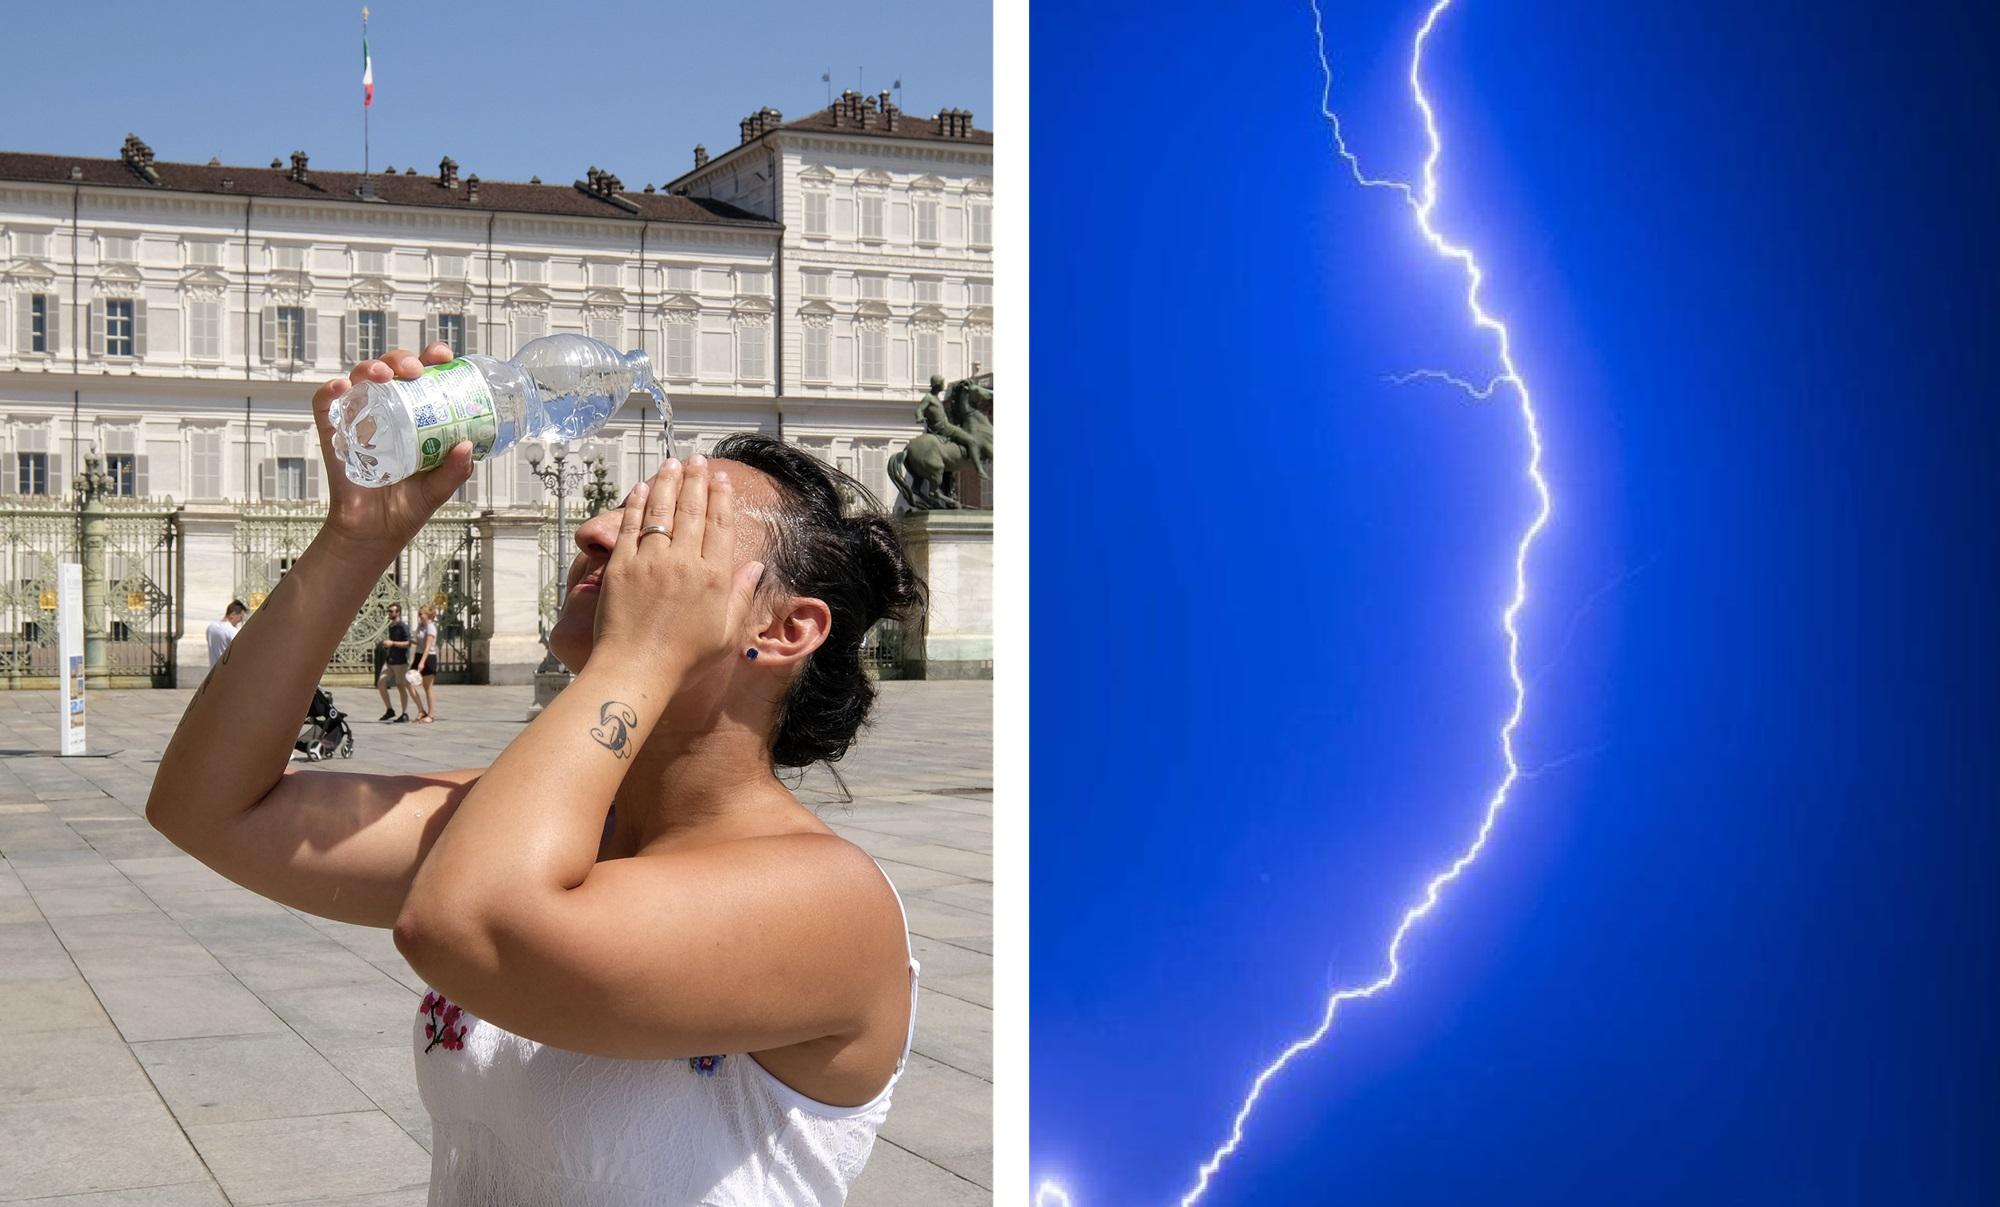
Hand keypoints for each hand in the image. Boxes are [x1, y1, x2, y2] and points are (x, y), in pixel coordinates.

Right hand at [311, 344, 476, 559]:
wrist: (375, 533)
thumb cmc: (407, 506)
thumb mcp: (438, 489)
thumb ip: (454, 470)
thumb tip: (467, 446)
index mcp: (416, 416)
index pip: (423, 377)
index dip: (431, 360)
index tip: (442, 356)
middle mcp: (387, 411)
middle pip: (391, 369)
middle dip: (401, 360)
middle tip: (414, 371)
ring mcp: (359, 420)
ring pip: (359, 379)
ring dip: (369, 368)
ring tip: (381, 375)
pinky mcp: (334, 435)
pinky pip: (325, 406)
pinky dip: (329, 392)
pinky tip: (340, 388)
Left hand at [591, 456, 764, 686]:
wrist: (637, 671)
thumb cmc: (684, 661)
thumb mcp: (726, 633)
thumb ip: (741, 596)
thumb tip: (756, 567)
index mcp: (714, 577)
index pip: (720, 525)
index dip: (721, 497)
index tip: (721, 478)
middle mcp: (684, 562)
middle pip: (692, 510)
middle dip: (695, 479)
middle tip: (696, 460)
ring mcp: (650, 561)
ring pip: (661, 510)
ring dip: (667, 482)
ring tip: (671, 463)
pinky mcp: (621, 566)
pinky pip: (630, 526)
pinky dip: (636, 504)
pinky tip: (641, 489)